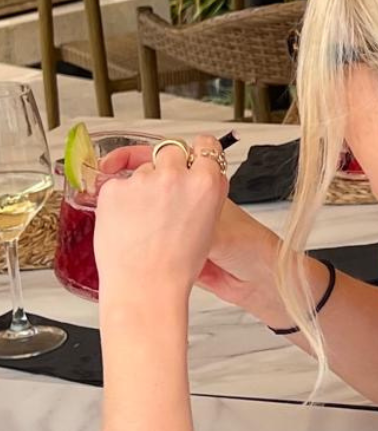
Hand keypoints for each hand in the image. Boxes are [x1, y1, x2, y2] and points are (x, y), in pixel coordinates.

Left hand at [95, 135, 229, 304]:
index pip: (206, 145)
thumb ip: (208, 193)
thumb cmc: (178, 265)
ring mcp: (142, 180)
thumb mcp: (210, 225)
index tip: (192, 155)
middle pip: (171, 151)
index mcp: (205, 183)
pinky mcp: (114, 189)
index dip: (199, 151)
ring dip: (142, 188)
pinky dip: (120, 201)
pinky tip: (128, 224)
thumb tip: (203, 177)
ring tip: (144, 223)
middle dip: (167, 167)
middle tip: (164, 193)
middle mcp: (175, 175)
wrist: (146, 285)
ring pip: (142, 171)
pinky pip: (118, 185)